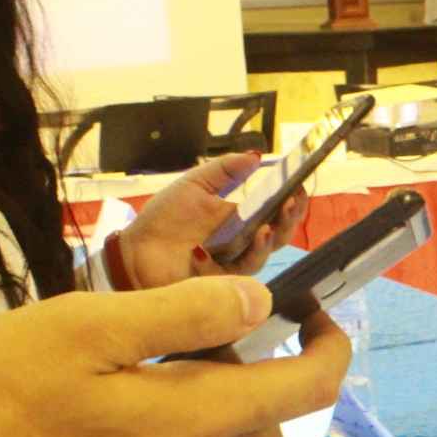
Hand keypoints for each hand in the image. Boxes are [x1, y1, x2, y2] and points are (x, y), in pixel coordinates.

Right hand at [0, 281, 349, 436]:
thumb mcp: (79, 329)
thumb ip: (178, 315)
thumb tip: (259, 303)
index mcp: (194, 423)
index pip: (306, 390)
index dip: (331, 348)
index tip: (317, 316)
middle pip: (264, 436)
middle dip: (257, 390)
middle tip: (195, 351)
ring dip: (203, 435)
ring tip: (132, 396)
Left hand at [117, 153, 308, 285]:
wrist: (138, 250)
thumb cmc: (165, 218)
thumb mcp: (196, 184)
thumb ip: (225, 170)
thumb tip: (256, 155)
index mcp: (238, 218)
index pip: (273, 211)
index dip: (288, 200)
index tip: (298, 184)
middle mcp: (242, 241)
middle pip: (279, 231)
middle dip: (290, 215)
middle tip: (294, 198)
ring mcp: (236, 261)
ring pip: (268, 249)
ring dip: (278, 230)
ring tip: (280, 212)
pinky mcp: (229, 281)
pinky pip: (249, 266)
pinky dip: (257, 249)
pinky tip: (260, 233)